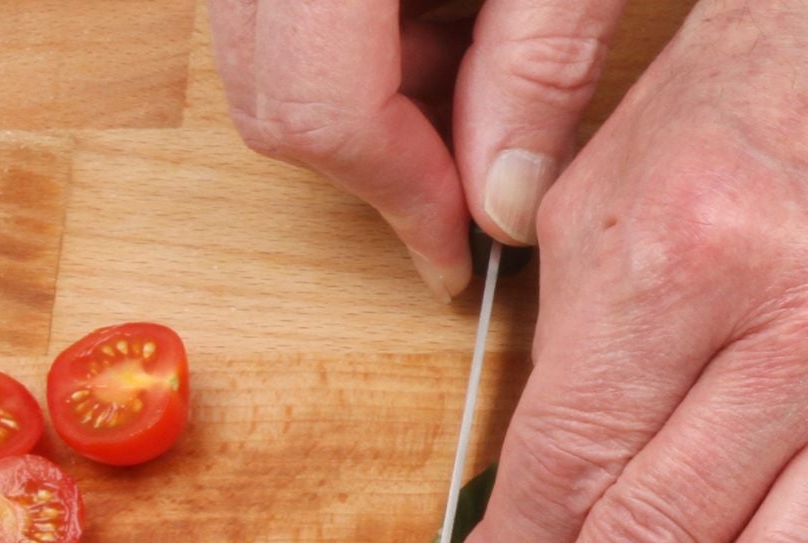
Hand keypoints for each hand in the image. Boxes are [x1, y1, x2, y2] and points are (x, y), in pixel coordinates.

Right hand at [207, 0, 626, 298]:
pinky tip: (447, 24)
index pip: (325, 115)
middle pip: (279, 106)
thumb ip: (539, 73)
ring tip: (480, 64)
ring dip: (374, 104)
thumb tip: (504, 207)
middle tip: (486, 161)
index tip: (464, 253)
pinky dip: (360, 50)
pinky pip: (280, 22)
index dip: (405, 199)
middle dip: (386, 158)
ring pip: (269, 68)